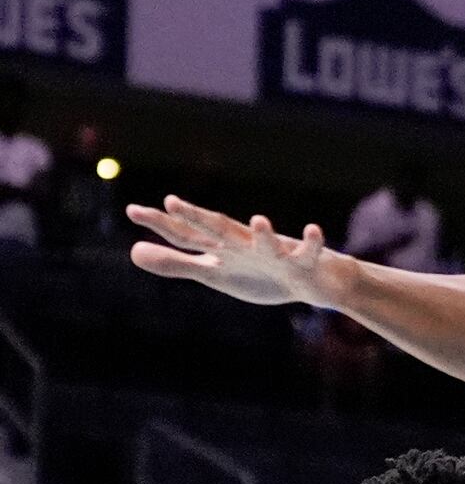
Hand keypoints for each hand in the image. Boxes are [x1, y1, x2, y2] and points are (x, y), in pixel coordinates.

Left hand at [126, 195, 351, 306]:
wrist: (311, 279)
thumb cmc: (261, 273)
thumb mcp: (214, 271)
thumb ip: (176, 263)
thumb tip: (133, 252)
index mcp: (223, 248)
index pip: (188, 235)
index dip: (163, 225)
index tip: (133, 211)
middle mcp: (246, 245)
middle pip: (221, 230)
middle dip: (199, 219)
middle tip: (174, 204)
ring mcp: (277, 253)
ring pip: (268, 243)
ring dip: (265, 234)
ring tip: (259, 219)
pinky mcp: (305, 262)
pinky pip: (309, 252)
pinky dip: (312, 242)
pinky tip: (313, 230)